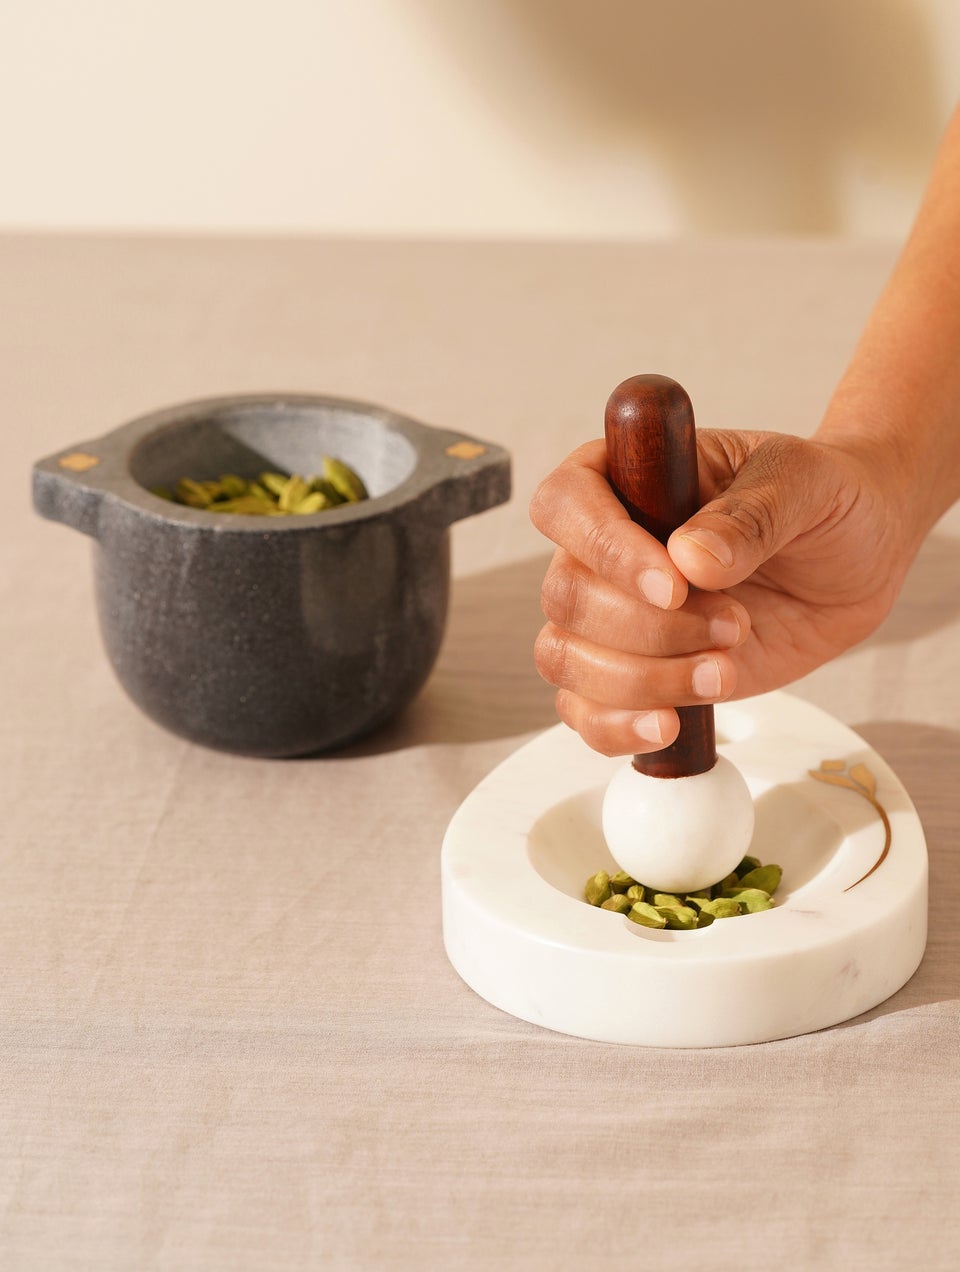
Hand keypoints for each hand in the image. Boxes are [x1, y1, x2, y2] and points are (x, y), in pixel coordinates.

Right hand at [529, 428, 913, 755]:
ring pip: (565, 657)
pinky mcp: (636, 672)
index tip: (674, 585)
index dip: (605, 548)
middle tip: (734, 624)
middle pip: (566, 594)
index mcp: (628, 476)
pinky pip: (584, 710)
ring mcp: (615, 614)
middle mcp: (606, 547)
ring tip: (723, 673)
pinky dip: (616, 727)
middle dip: (649, 628)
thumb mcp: (807, 483)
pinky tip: (671, 725)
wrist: (857, 558)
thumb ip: (753, 514)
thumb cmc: (824, 500)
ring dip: (641, 680)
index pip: (566, 504)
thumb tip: (692, 557)